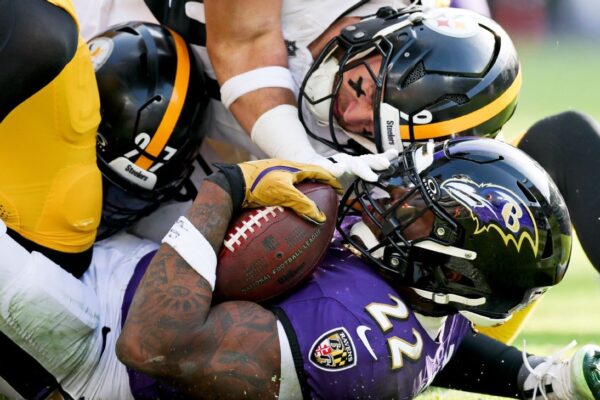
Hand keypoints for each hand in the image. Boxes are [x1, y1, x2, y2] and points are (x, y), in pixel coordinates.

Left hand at [216, 159, 341, 222]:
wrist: (234, 183)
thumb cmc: (259, 185)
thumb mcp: (285, 194)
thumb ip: (304, 205)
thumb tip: (321, 217)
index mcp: (294, 167)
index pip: (318, 171)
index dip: (330, 180)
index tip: (339, 189)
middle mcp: (286, 169)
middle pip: (308, 174)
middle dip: (319, 183)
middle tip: (327, 193)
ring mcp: (275, 175)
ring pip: (296, 181)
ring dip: (306, 188)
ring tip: (311, 200)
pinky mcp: (266, 183)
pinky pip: (285, 188)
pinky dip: (293, 195)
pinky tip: (289, 206)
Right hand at [303, 149, 398, 181]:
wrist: (306, 170)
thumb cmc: (331, 179)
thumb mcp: (350, 185)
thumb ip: (363, 187)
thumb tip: (381, 194)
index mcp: (356, 166)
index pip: (372, 161)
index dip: (383, 157)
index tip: (395, 154)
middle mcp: (348, 162)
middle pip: (365, 160)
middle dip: (376, 162)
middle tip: (386, 164)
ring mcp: (336, 163)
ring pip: (351, 163)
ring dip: (362, 168)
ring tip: (372, 176)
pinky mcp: (322, 167)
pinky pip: (330, 169)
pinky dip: (336, 169)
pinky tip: (341, 169)